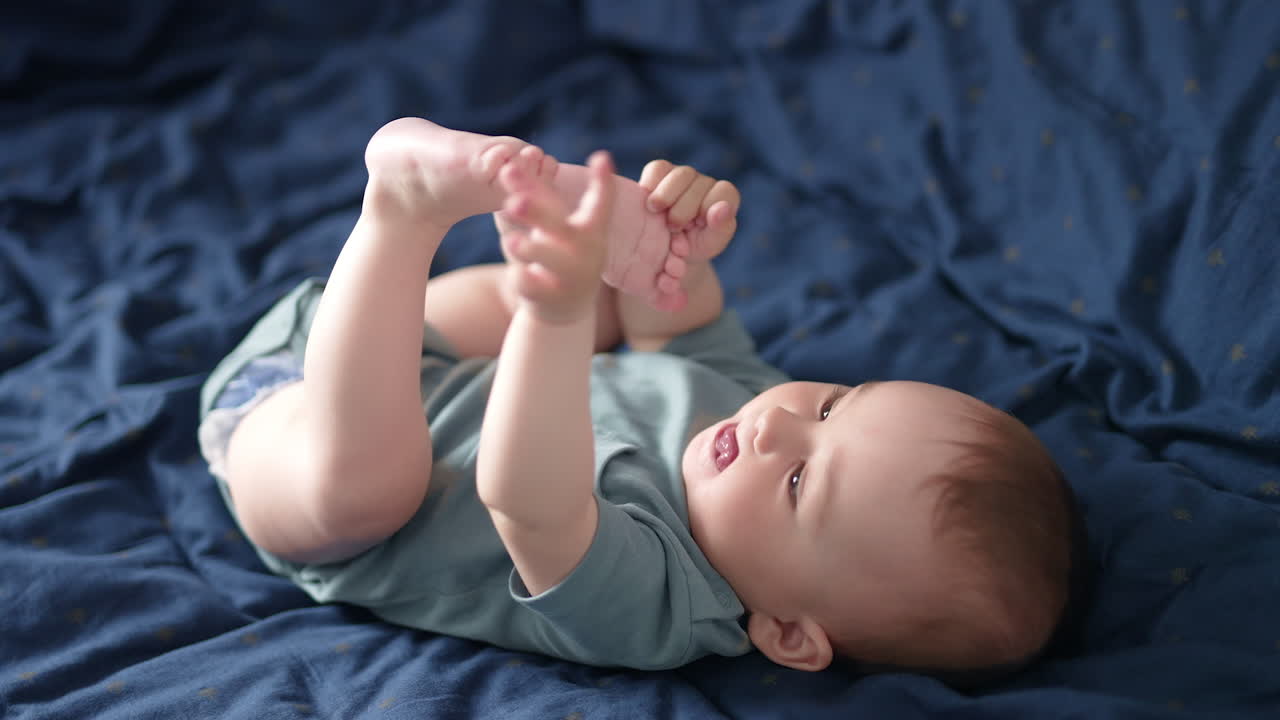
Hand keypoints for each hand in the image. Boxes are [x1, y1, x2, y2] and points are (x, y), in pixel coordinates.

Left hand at [497, 150, 615, 324]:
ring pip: (545, 257)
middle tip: (514, 201)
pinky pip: (531, 284)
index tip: (602, 157)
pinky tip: (516, 273)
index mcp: (591, 228)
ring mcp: (571, 276)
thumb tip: (510, 164)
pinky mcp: (551, 298)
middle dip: (536, 212)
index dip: (603, 181)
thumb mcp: (552, 224)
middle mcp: (586, 250)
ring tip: (510, 242)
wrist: (564, 308)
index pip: (600, 202)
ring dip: (527, 248)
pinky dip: (520, 276)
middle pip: (560, 227)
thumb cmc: (557, 251)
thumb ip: (534, 194)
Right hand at [638, 160, 739, 262]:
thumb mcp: (708, 245)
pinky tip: (649, 205)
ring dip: (667, 198)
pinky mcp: (659, 170)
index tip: (697, 225)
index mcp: (723, 198)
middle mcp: (704, 183)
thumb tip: (723, 207)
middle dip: (684, 210)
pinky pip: (657, 169)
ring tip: (659, 215)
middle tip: (675, 228)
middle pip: (700, 183)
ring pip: (680, 174)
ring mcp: (682, 174)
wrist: (662, 252)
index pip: (724, 191)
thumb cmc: (690, 248)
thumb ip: (721, 228)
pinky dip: (651, 186)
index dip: (709, 208)